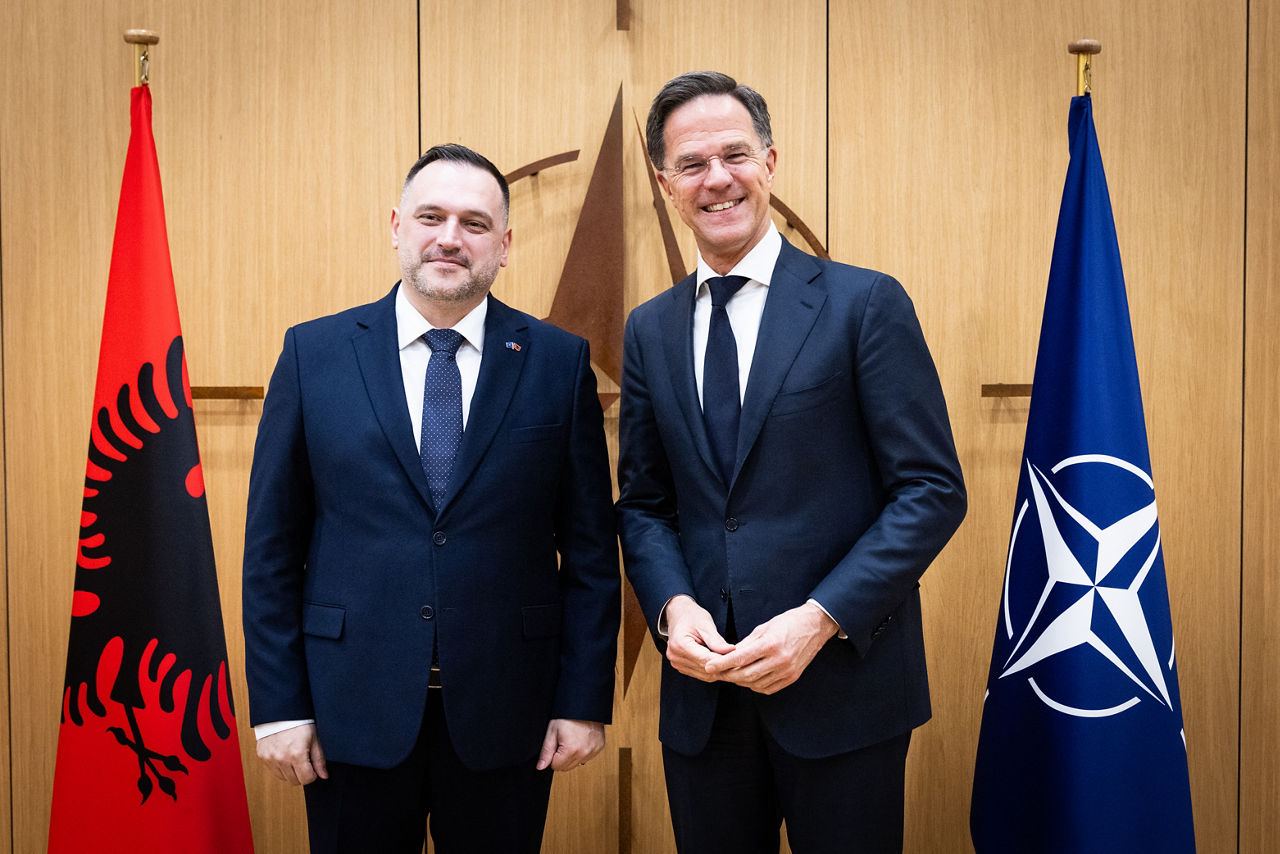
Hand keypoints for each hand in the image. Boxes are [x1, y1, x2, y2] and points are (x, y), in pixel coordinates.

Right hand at [256, 723, 327, 784]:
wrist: (281, 711)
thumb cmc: (300, 723)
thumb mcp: (314, 739)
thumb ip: (319, 760)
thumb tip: (324, 776)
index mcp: (297, 754)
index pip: (306, 779)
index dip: (313, 775)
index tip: (313, 767)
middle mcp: (281, 758)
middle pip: (295, 781)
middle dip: (302, 774)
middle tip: (305, 761)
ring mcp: (270, 758)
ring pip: (283, 778)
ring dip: (291, 772)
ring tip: (294, 756)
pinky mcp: (262, 756)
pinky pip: (273, 771)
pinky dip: (280, 767)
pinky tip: (285, 755)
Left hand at [536, 719, 604, 770]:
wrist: (585, 704)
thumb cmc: (567, 715)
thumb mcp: (552, 731)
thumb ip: (546, 752)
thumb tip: (540, 767)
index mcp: (571, 750)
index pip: (556, 766)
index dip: (552, 756)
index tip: (555, 744)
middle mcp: (584, 753)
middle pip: (567, 767)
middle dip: (562, 758)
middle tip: (562, 741)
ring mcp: (593, 750)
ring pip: (577, 763)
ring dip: (572, 756)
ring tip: (572, 740)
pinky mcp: (599, 747)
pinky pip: (587, 757)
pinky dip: (582, 751)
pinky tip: (580, 740)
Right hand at [663, 595, 735, 681]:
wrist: (678, 615)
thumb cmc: (691, 616)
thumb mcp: (705, 624)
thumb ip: (717, 641)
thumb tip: (731, 651)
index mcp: (680, 645)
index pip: (706, 659)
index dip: (723, 660)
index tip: (737, 657)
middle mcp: (675, 657)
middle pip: (705, 669)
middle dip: (722, 665)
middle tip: (737, 659)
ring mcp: (677, 663)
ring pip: (704, 675)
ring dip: (718, 669)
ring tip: (729, 660)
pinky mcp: (681, 667)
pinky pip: (701, 674)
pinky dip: (712, 670)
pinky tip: (719, 662)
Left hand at [705, 602, 837, 693]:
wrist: (815, 626)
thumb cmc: (788, 622)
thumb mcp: (764, 627)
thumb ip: (746, 644)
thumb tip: (729, 655)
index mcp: (770, 644)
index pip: (740, 659)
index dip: (722, 664)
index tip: (709, 666)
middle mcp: (779, 660)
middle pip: (746, 675)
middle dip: (728, 675)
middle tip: (717, 672)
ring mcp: (787, 671)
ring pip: (755, 684)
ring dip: (741, 681)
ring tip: (731, 674)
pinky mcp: (792, 677)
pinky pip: (768, 688)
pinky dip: (755, 685)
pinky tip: (749, 678)